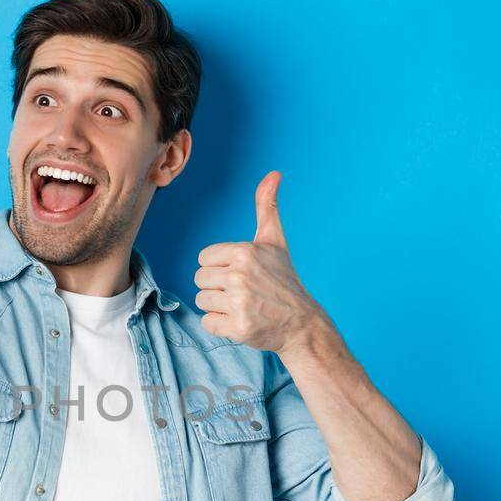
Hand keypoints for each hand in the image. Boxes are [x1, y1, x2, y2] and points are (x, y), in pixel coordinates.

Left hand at [192, 171, 329, 356]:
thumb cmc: (284, 280)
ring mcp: (238, 302)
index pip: (203, 258)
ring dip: (218, 306)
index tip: (241, 273)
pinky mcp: (237, 327)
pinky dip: (222, 326)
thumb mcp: (274, 241)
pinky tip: (241, 320)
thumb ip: (267, 207)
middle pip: (199, 279)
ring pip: (201, 301)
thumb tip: (273, 173)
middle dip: (217, 287)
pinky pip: (208, 323)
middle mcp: (240, 275)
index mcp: (243, 252)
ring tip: (242, 305)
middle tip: (242, 291)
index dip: (219, 267)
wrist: (301, 322)